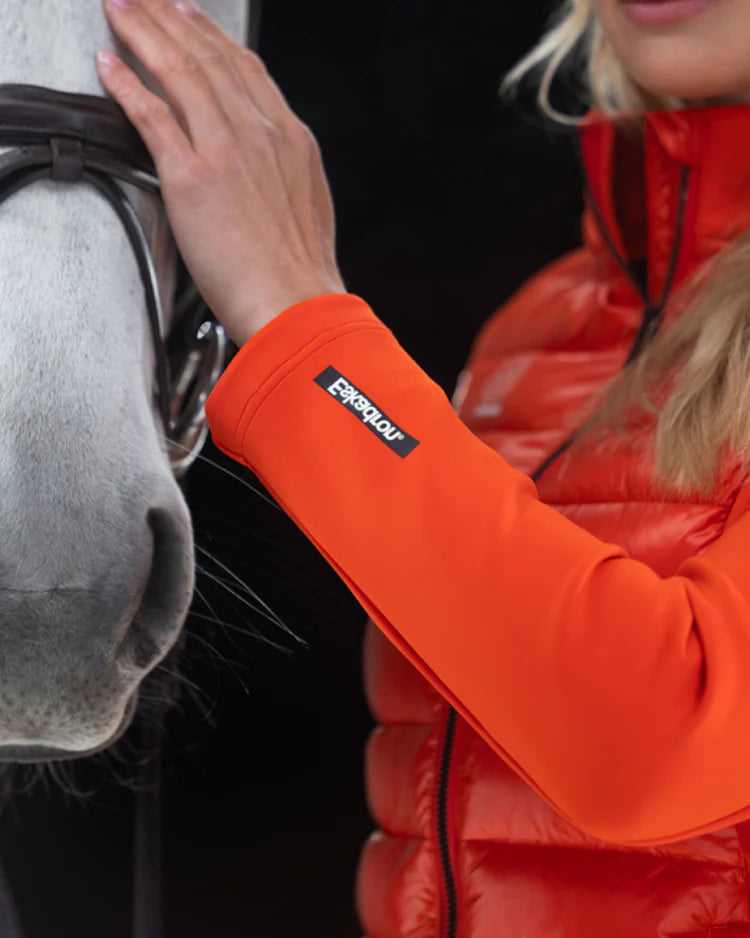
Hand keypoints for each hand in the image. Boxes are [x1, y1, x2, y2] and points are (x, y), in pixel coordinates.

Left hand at [96, 0, 345, 344]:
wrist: (297, 304)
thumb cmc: (301, 272)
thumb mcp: (308, 208)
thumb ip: (286, 176)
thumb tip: (270, 172)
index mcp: (291, 139)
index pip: (245, 69)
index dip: (211, 36)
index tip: (189, 16)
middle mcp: (261, 132)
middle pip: (208, 57)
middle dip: (170, 19)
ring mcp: (227, 150)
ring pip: (180, 71)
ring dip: (144, 32)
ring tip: (120, 8)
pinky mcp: (193, 177)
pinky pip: (153, 116)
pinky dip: (127, 85)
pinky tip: (109, 63)